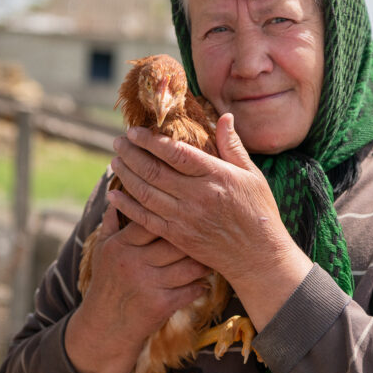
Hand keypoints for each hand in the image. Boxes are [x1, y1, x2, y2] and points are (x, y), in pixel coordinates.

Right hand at [65, 204, 209, 372]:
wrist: (104, 329)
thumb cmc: (106, 284)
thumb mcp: (102, 252)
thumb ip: (112, 223)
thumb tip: (118, 192)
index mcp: (120, 245)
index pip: (151, 219)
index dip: (173, 214)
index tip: (192, 210)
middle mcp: (133, 262)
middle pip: (175, 241)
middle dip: (196, 237)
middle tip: (213, 231)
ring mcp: (147, 284)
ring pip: (188, 265)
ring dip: (204, 262)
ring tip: (213, 256)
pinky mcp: (159, 305)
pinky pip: (190, 290)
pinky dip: (201, 285)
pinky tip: (205, 281)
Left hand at [107, 114, 312, 329]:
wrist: (258, 256)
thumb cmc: (258, 211)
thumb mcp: (252, 175)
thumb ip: (233, 146)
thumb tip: (225, 115)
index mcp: (216, 176)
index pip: (176, 153)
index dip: (151, 140)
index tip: (134, 130)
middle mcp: (197, 196)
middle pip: (154, 171)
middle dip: (131, 154)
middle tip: (119, 142)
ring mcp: (185, 218)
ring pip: (145, 193)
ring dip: (126, 175)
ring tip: (115, 161)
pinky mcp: (177, 237)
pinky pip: (145, 220)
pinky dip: (126, 207)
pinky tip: (113, 196)